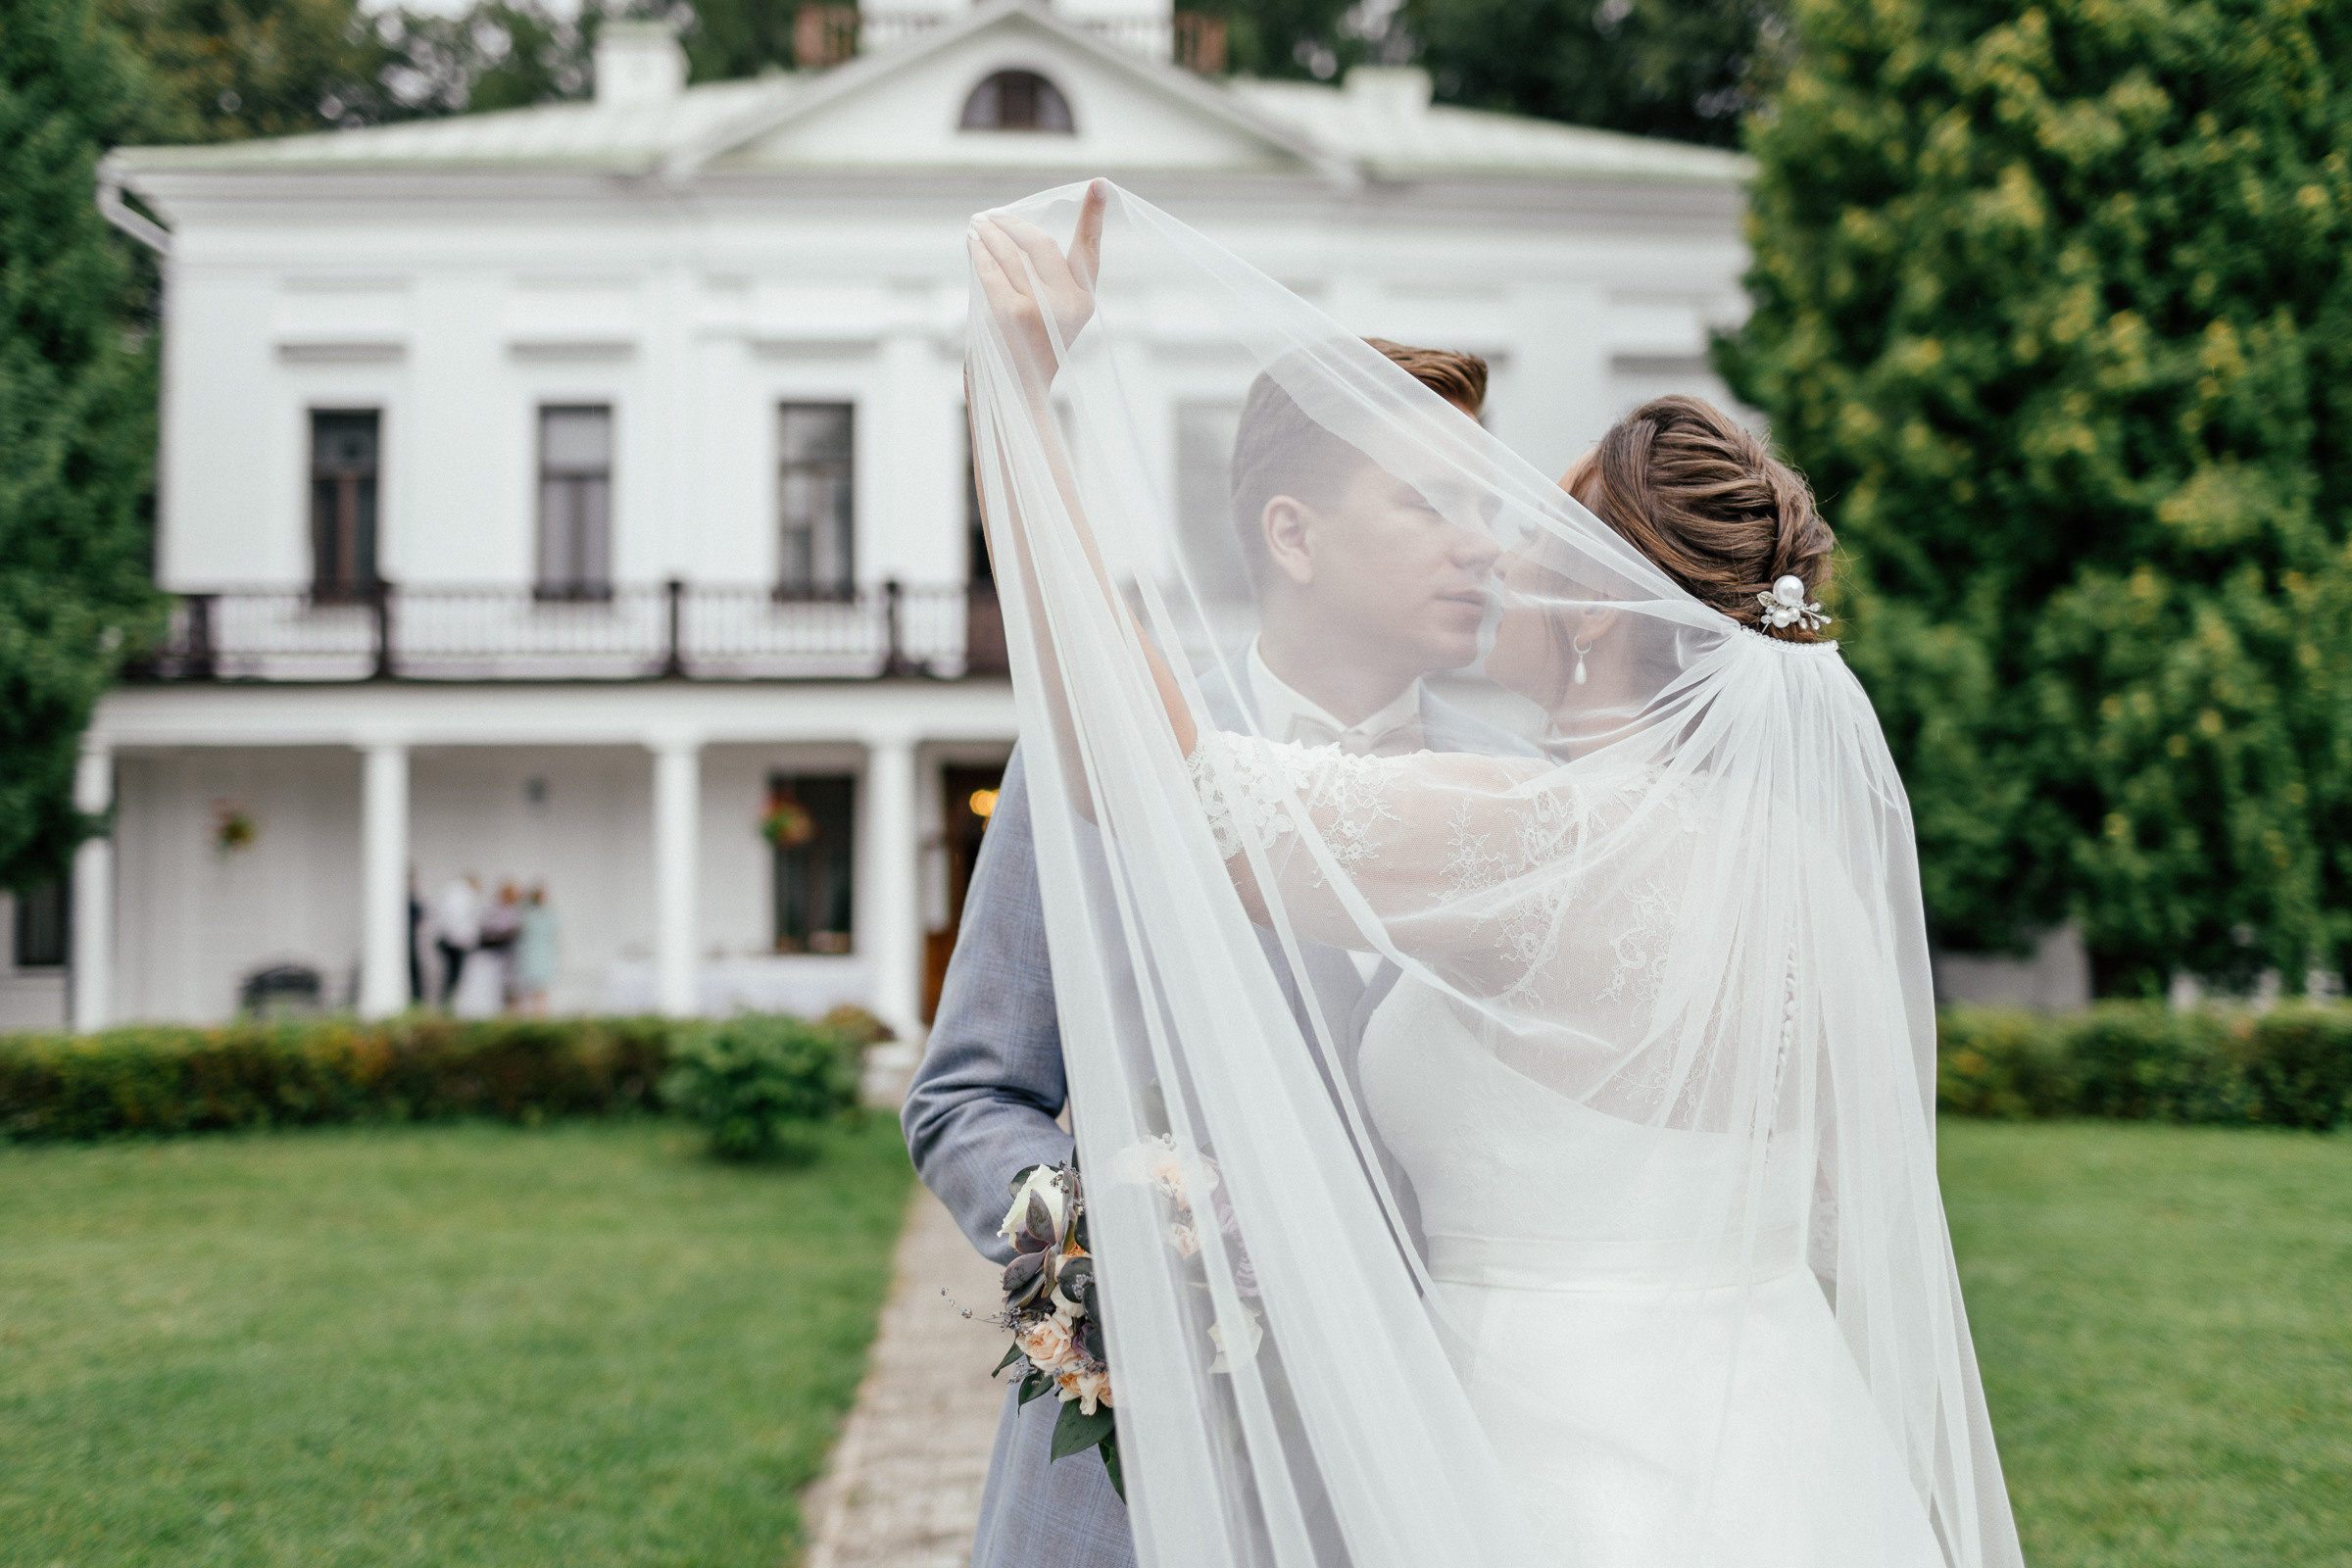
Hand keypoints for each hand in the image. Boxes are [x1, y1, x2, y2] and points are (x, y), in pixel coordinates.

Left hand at [969, 179, 1106, 391]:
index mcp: (1084, 301)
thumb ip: (1043, 282)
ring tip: (977, 225)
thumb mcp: (1049, 316)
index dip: (1094, 216)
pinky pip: (991, 270)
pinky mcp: (1013, 313)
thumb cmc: (1029, 353)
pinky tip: (972, 243)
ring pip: (1011, 253)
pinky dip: (978, 252)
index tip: (1100, 183)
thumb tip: (1011, 236)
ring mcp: (1041, 308)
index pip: (1089, 250)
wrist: (1017, 395)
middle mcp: (1069, 303)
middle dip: (1013, 224)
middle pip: (1040, 244)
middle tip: (994, 215)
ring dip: (989, 234)